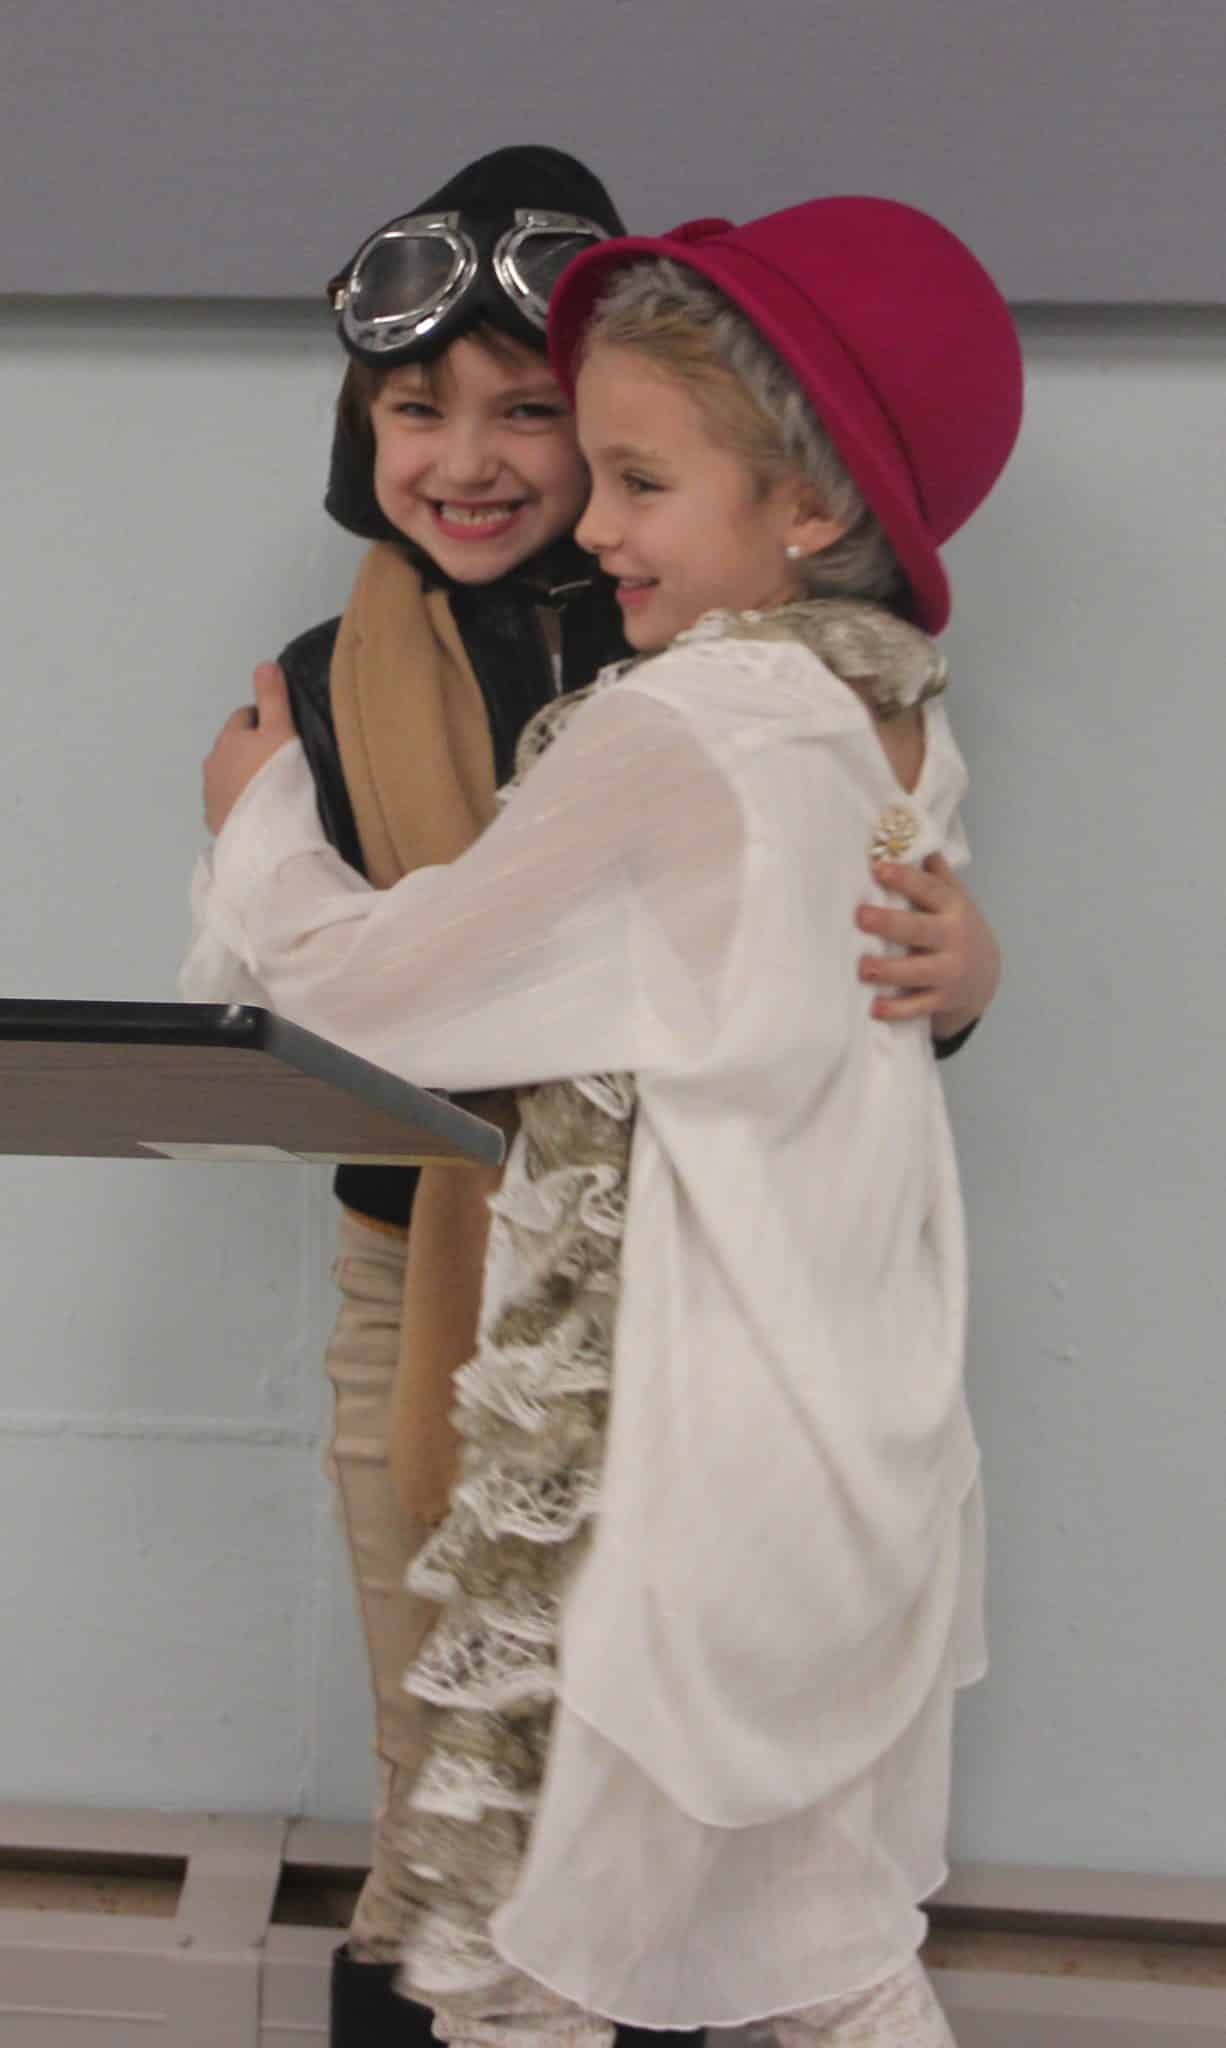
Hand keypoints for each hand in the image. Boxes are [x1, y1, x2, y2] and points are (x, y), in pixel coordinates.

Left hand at [203, 661, 294, 834]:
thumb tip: (264, 664)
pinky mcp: (216, 821)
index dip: (267, 721)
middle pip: (234, 746)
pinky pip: (229, 802)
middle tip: (284, 765)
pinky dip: (242, 802)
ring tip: (274, 792)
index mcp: (230, 738)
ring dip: (245, 777)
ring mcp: (211, 794)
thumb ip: (273, 698)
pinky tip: (261, 813)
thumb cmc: (279, 778)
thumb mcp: (282, 731)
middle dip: (252, 750)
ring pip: (229, 775)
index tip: (287, 736)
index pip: (246, 716)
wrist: (267, 837)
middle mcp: (213, 763)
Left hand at [856, 853, 1000, 1038]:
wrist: (985, 976)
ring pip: (916, 971)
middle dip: (889, 923)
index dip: (905, 879)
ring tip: (863, 967)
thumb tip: (909, 831)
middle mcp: (953, 937)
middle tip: (861, 916)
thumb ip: (933, 872)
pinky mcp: (942, 999)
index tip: (879, 869)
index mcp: (953, 907)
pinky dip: (896, 1009)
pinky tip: (874, 1008)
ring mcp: (949, 971)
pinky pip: (917, 1006)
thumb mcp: (953, 898)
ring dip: (888, 970)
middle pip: (918, 929)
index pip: (928, 889)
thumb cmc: (955, 927)